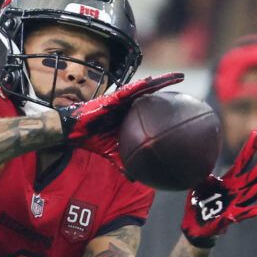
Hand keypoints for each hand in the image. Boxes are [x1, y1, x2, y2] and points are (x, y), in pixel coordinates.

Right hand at [58, 73, 184, 157]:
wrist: (72, 132)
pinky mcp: (112, 98)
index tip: (179, 100)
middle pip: (150, 92)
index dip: (163, 102)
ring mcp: (120, 99)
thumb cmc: (89, 140)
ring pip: (143, 87)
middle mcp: (125, 104)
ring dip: (159, 81)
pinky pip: (129, 90)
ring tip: (176, 76)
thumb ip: (122, 162)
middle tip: (183, 79)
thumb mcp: (110, 153)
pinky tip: (153, 81)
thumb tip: (134, 179)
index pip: (149, 107)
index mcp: (127, 115)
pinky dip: (141, 86)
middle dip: (166, 84)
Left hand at [181, 129, 256, 246]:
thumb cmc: (199, 203)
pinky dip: (252, 212)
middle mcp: (237, 190)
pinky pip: (243, 214)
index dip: (250, 147)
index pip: (243, 160)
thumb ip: (203, 171)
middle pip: (252, 176)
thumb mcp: (199, 184)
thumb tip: (201, 157)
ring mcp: (236, 203)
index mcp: (230, 180)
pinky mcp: (231, 217)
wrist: (196, 226)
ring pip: (252, 194)